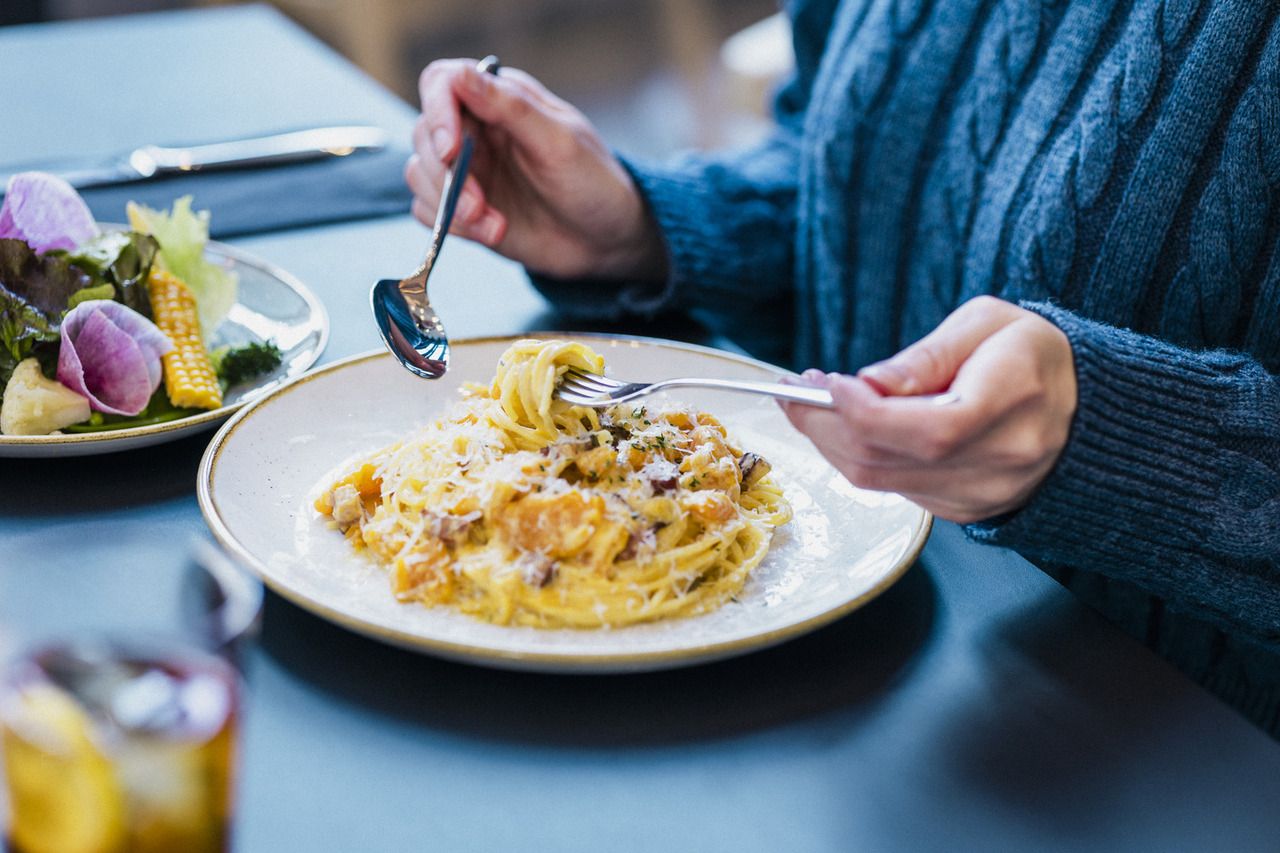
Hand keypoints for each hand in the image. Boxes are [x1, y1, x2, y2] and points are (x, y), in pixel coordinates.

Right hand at [409, 59, 665, 280]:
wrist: (607, 241)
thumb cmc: (594, 184)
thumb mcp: (559, 142)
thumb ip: (510, 108)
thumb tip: (462, 75)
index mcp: (501, 100)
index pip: (443, 84)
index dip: (437, 113)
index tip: (449, 151)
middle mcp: (478, 130)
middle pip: (425, 135)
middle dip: (446, 176)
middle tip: (479, 206)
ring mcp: (469, 170)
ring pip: (421, 176)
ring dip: (450, 206)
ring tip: (494, 226)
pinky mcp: (464, 207)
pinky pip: (428, 211)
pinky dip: (451, 226)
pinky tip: (492, 233)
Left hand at [782, 296, 1077, 522]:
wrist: (1081, 407)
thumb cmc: (1030, 353)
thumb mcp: (985, 324)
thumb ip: (924, 358)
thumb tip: (865, 385)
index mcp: (1014, 405)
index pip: (927, 429)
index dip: (863, 411)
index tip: (826, 383)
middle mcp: (1000, 462)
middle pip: (887, 460)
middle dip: (825, 425)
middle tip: (795, 391)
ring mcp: (980, 494)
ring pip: (878, 480)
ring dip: (831, 442)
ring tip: (811, 404)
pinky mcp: (962, 509)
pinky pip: (892, 488)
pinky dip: (857, 457)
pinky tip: (845, 426)